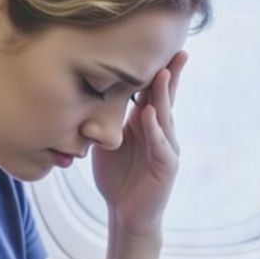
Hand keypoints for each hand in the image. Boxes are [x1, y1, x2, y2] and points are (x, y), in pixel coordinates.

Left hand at [91, 50, 187, 238]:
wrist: (126, 214)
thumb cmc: (117, 177)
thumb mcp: (107, 141)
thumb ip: (105, 119)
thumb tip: (84, 92)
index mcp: (147, 123)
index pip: (153, 91)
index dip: (156, 69)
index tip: (157, 44)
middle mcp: (161, 131)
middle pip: (166, 97)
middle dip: (170, 73)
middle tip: (175, 48)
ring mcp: (167, 147)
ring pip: (165, 117)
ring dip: (164, 95)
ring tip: (161, 73)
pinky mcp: (167, 166)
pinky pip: (161, 145)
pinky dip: (155, 130)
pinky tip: (150, 114)